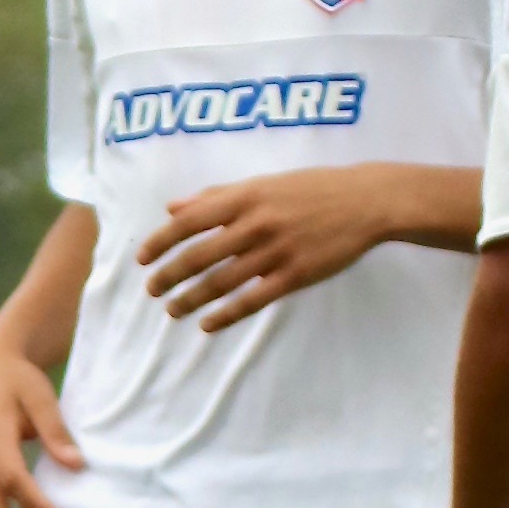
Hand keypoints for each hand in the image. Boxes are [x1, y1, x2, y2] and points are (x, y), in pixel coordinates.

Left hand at [139, 167, 402, 330]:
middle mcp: (256, 223)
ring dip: (192, 299)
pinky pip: (253, 299)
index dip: (160, 241)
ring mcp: (277, 251)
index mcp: (245, 197)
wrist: (366, 201)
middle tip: (152, 290)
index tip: (142, 258)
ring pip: (222, 281)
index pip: (189, 221)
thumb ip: (216, 196)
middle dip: (170, 275)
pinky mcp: (296, 274)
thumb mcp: (263, 183)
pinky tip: (208, 324)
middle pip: (200, 255)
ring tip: (173, 310)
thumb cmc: (312, 189)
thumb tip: (172, 208)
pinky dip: (226, 314)